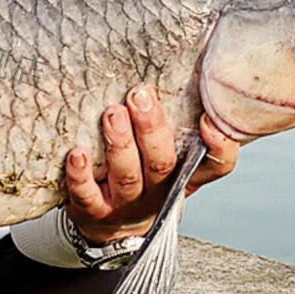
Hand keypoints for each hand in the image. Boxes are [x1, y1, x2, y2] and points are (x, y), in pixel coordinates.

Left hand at [65, 86, 238, 244]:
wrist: (112, 229)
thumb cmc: (144, 178)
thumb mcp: (168, 156)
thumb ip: (175, 121)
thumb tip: (185, 64)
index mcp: (183, 174)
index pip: (215, 166)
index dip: (218, 147)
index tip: (208, 120)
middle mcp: (158, 190)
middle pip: (162, 163)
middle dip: (151, 128)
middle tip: (139, 96)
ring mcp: (125, 203)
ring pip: (127, 176)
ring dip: (119, 144)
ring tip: (111, 114)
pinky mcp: (93, 212)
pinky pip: (87, 195)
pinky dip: (81, 175)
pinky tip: (76, 153)